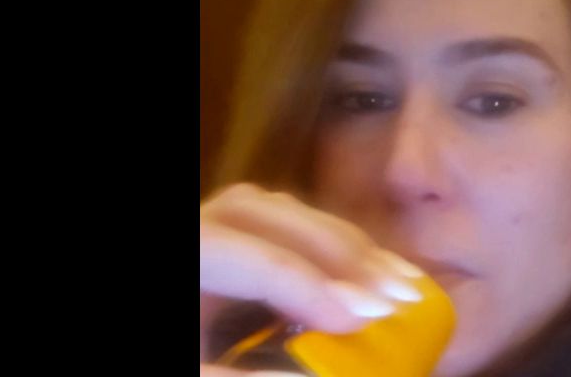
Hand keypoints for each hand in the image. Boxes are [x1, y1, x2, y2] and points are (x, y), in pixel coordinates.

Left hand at [200, 184, 423, 365]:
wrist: (170, 325)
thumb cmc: (179, 351)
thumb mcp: (197, 376)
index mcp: (185, 255)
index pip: (252, 258)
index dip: (310, 286)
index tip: (369, 318)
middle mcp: (197, 226)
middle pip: (267, 214)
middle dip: (338, 253)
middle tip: (396, 298)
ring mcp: (210, 225)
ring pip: (280, 209)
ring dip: (343, 243)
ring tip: (400, 283)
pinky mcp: (230, 238)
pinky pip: (284, 226)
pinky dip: (331, 246)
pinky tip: (372, 271)